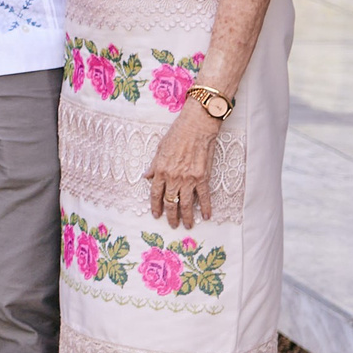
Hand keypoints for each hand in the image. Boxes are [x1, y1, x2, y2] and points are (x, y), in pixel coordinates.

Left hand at [144, 106, 219, 229]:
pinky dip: (205, 207)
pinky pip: (203, 197)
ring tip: (188, 225)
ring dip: (187, 217)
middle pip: (170, 202)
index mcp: (161, 171)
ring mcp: (188, 179)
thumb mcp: (159, 149)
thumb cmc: (177, 134)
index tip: (156, 214)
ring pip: (186, 203)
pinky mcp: (203, 178)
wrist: (197, 127)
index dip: (155, 206)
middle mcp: (173, 177)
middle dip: (171, 216)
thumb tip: (147, 177)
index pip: (155, 194)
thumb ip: (154, 166)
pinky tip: (206, 216)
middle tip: (172, 225)